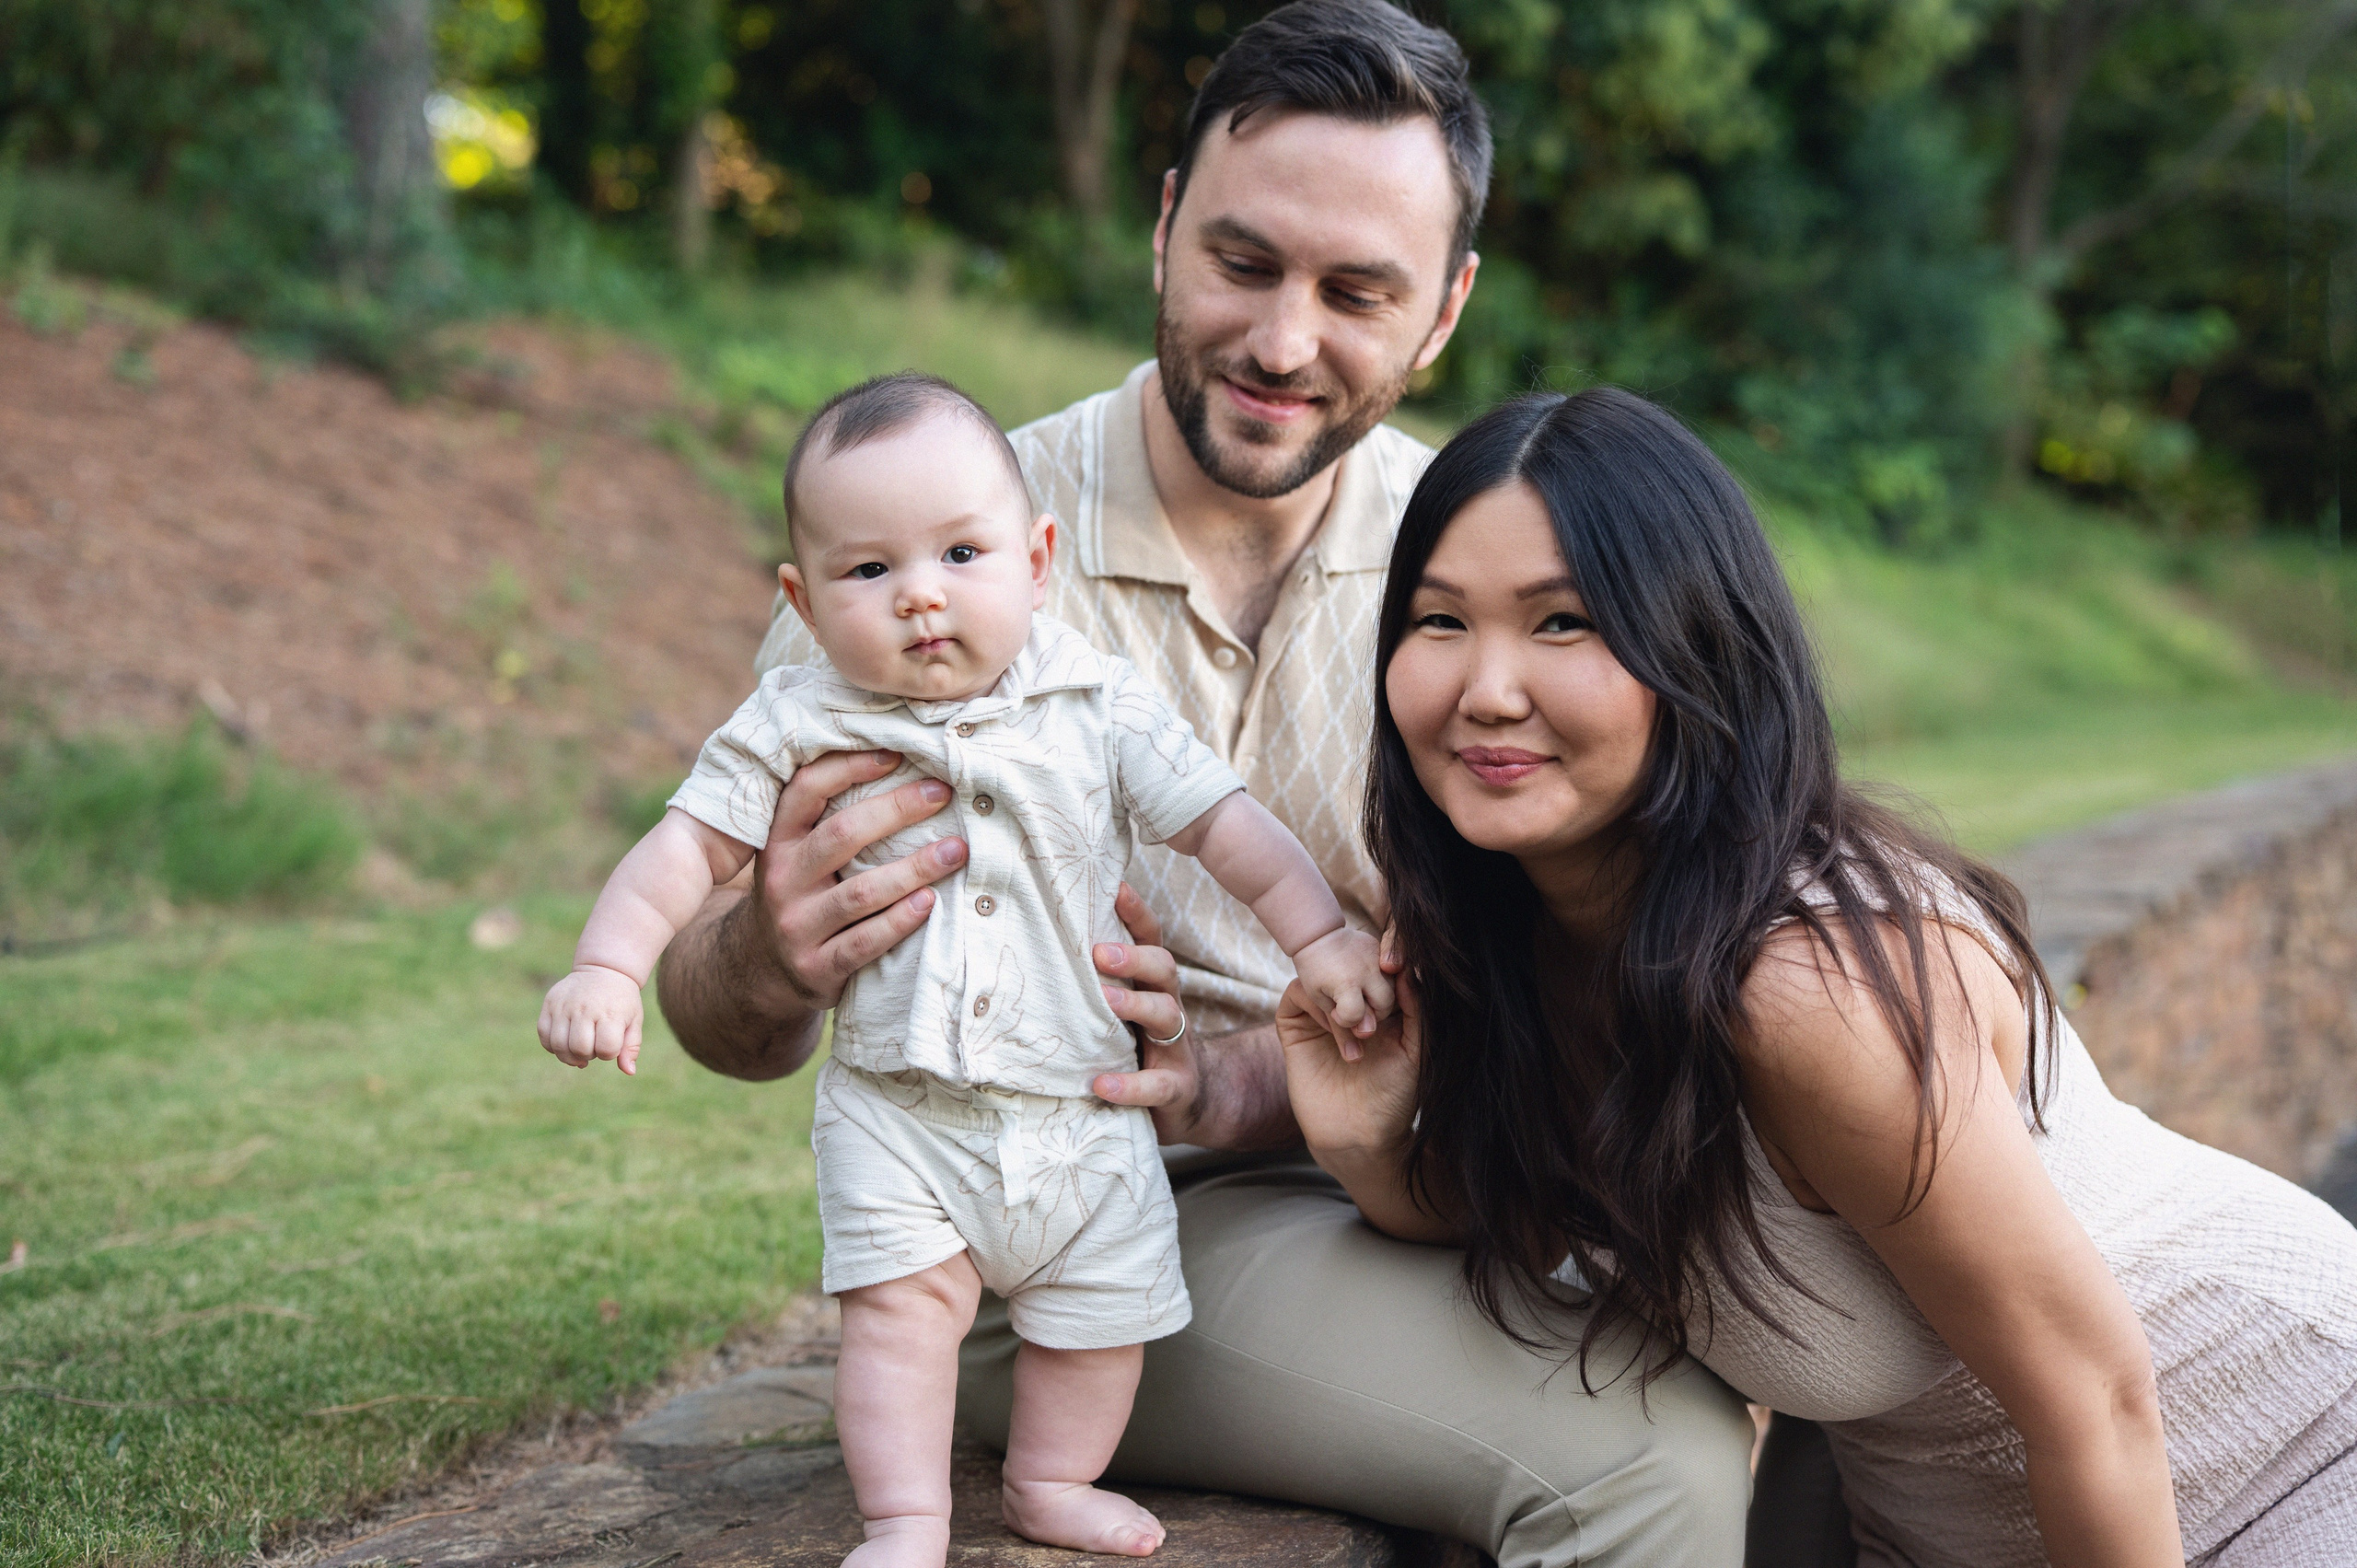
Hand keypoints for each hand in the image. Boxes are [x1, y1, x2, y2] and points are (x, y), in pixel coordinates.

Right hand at [540, 965, 646, 1074]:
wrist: (604, 970)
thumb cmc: (621, 1001)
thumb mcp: (634, 1020)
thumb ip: (631, 1047)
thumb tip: (629, 1072)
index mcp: (610, 1013)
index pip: (605, 1049)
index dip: (608, 1053)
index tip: (611, 1044)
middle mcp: (585, 1008)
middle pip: (579, 1049)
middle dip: (587, 1055)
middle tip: (593, 1045)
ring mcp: (564, 1005)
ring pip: (558, 1045)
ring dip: (569, 1054)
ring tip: (579, 1047)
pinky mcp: (550, 1003)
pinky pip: (543, 1035)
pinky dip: (552, 1045)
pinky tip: (565, 1041)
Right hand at [751, 749, 967, 1008]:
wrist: (764, 970)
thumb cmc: (802, 895)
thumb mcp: (797, 855)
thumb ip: (830, 820)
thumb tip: (903, 767)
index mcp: (778, 841)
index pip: (806, 791)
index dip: (849, 767)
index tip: (897, 754)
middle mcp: (781, 880)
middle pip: (842, 835)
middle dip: (897, 809)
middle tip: (942, 793)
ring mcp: (797, 927)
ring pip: (861, 893)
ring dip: (914, 869)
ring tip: (956, 850)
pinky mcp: (816, 968)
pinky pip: (864, 943)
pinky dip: (900, 921)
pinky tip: (930, 903)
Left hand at [1087, 884, 1209, 1143]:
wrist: (1186, 1098)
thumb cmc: (1137, 1043)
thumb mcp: (1119, 1008)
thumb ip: (1091, 981)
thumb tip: (1031, 945)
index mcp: (1150, 983)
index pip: (1150, 938)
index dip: (1136, 912)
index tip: (1114, 888)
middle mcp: (1167, 1005)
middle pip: (1163, 968)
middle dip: (1135, 956)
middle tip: (1100, 952)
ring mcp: (1176, 1046)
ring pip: (1167, 1015)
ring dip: (1135, 1005)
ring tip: (1106, 1001)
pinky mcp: (1176, 1086)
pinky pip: (1156, 1084)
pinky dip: (1129, 1084)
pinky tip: (1101, 1083)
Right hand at [1275, 970, 1420, 1165]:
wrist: (1359, 1136)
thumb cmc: (1394, 1098)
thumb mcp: (1415, 1051)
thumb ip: (1416, 1012)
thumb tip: (1410, 969)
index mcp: (1378, 1009)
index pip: (1375, 970)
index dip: (1384, 963)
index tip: (1396, 968)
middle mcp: (1347, 1009)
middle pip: (1345, 966)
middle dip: (1361, 977)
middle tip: (1376, 1005)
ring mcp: (1319, 1018)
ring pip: (1321, 977)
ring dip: (1340, 995)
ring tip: (1360, 1027)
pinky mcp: (1295, 1030)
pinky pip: (1297, 994)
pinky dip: (1316, 1002)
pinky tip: (1336, 1028)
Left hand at [1291, 926, 1395, 1041]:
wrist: (1317, 934)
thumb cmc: (1314, 970)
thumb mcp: (1320, 997)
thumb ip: (1343, 1015)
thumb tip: (1368, 1031)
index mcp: (1346, 983)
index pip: (1356, 1015)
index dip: (1345, 1019)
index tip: (1335, 1011)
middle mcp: (1366, 970)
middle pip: (1385, 1004)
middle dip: (1374, 1012)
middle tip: (1359, 1007)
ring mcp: (1375, 957)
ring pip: (1393, 988)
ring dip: (1380, 997)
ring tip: (1363, 994)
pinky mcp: (1379, 948)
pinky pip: (1390, 971)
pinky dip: (1381, 980)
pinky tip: (1367, 980)